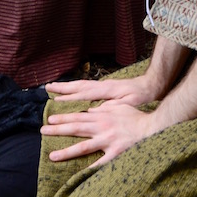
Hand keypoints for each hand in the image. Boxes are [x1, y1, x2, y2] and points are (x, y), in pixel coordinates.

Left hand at [41, 101, 158, 167]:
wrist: (152, 128)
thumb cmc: (136, 117)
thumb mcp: (119, 107)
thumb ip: (104, 108)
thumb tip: (90, 111)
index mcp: (102, 116)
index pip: (78, 116)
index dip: (63, 118)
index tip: (50, 119)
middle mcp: (102, 127)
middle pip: (76, 128)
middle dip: (58, 130)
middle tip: (42, 131)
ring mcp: (107, 141)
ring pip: (82, 146)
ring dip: (66, 151)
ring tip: (51, 156)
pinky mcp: (115, 153)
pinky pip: (99, 163)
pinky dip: (88, 169)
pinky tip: (77, 176)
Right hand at [45, 74, 160, 106]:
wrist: (150, 86)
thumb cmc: (140, 97)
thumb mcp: (127, 105)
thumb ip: (111, 108)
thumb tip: (93, 111)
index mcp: (106, 90)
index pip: (83, 93)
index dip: (69, 97)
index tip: (55, 100)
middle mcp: (101, 86)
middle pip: (78, 86)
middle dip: (62, 88)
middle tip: (47, 88)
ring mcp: (102, 85)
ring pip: (80, 84)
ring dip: (66, 86)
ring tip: (52, 87)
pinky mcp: (105, 87)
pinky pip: (86, 86)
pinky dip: (75, 88)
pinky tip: (69, 91)